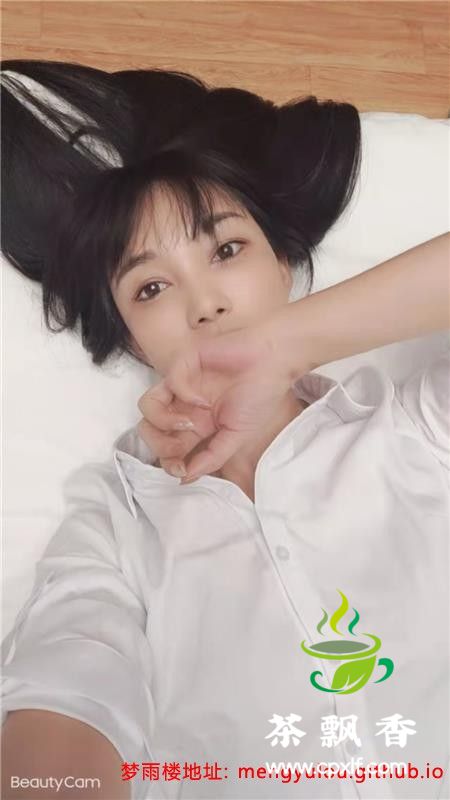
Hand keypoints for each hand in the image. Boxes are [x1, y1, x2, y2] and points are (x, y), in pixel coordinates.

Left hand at [136, 321, 295, 481]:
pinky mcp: (186, 363)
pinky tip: (205, 400)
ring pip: (147, 407)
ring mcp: (182, 385)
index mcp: (196, 425)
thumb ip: (212, 458)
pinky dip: (184, 394)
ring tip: (189, 424)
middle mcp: (184, 406)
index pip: (168, 448)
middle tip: (181, 449)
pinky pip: (170, 382)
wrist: (275, 363)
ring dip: (163, 421)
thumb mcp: (237, 436)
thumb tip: (185, 478)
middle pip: (149, 430)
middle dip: (161, 446)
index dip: (169, 463)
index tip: (182, 470)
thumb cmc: (259, 395)